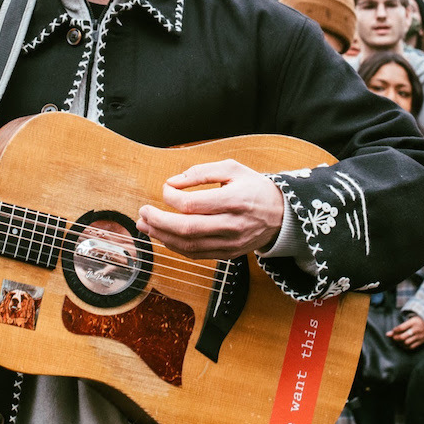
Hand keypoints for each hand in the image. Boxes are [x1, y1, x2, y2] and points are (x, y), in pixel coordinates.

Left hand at [136, 159, 284, 258]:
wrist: (281, 214)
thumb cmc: (254, 187)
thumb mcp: (233, 168)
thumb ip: (201, 172)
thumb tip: (172, 181)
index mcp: (234, 200)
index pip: (192, 204)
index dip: (171, 197)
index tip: (165, 189)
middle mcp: (232, 224)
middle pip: (187, 228)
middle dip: (158, 221)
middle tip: (142, 212)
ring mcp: (230, 243)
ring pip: (189, 245)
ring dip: (162, 236)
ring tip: (146, 225)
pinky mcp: (228, 254)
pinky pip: (196, 254)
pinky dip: (176, 246)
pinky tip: (164, 236)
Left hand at [387, 314, 423, 349]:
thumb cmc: (417, 322)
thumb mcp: (409, 321)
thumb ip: (399, 327)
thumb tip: (387, 334)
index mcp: (413, 322)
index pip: (401, 328)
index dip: (394, 331)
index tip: (393, 331)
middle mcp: (416, 330)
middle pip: (403, 337)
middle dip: (396, 338)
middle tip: (394, 337)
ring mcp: (419, 336)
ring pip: (406, 343)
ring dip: (400, 343)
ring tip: (398, 341)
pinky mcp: (421, 342)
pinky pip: (411, 347)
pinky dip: (405, 347)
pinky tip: (403, 344)